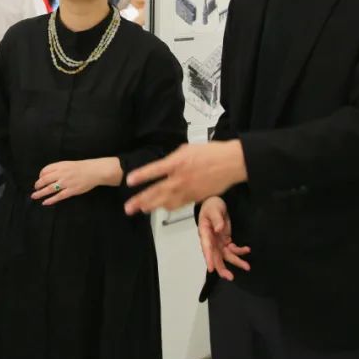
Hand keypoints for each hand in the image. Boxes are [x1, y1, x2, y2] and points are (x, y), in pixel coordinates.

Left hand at [32, 158, 121, 205]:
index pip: (45, 170)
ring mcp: (66, 183)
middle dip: (38, 185)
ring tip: (34, 196)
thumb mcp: (67, 164)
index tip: (40, 179)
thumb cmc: (81, 167)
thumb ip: (58, 168)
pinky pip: (59, 196)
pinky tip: (45, 202)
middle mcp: (62, 173)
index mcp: (60, 166)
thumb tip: (46, 175)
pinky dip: (51, 200)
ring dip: (40, 193)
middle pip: (45, 180)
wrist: (94, 171)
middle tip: (35, 188)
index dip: (40, 175)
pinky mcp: (71, 191)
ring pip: (50, 189)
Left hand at [123, 141, 246, 214]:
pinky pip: (179, 204)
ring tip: (141, 209)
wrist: (231, 163)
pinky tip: (161, 207)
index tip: (129, 181)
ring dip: (152, 206)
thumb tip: (164, 165)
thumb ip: (173, 158)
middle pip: (157, 191)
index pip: (155, 170)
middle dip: (140, 200)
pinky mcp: (196, 197)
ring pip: (166, 202)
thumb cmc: (210, 152)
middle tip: (128, 208)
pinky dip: (168, 207)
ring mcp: (188, 190)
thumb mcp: (187, 149)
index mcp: (177, 162)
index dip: (141, 176)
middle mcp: (180, 178)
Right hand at [197, 197, 250, 281]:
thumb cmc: (212, 205)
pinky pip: (233, 249)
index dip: (208, 258)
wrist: (216, 203)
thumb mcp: (214, 209)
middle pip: (215, 256)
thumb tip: (219, 229)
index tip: (211, 269)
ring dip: (236, 261)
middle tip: (230, 277)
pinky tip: (247, 249)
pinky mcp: (225, 241)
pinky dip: (240, 251)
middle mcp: (211, 240)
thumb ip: (217, 219)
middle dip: (222, 268)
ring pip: (226, 256)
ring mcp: (218, 242)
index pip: (206, 247)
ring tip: (247, 267)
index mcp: (205, 232)